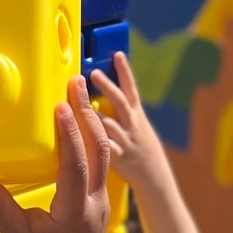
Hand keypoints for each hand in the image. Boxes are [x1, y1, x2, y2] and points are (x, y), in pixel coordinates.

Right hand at [0, 77, 110, 232]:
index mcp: (75, 211)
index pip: (76, 163)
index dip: (69, 132)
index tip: (60, 103)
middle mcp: (95, 203)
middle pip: (100, 150)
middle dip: (89, 113)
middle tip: (76, 81)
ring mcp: (101, 203)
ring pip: (105, 155)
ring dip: (93, 122)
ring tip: (81, 93)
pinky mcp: (99, 205)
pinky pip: (101, 165)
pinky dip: (93, 140)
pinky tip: (82, 124)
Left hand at [89, 51, 168, 192]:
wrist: (155, 177)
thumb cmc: (142, 148)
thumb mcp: (138, 126)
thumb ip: (122, 111)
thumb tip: (104, 94)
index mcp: (137, 115)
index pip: (131, 89)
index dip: (124, 71)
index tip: (118, 54)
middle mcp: (132, 125)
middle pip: (119, 102)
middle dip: (107, 86)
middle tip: (93, 73)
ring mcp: (125, 141)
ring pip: (107, 124)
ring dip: (92, 112)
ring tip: (78, 102)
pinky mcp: (117, 157)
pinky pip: (102, 148)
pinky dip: (90, 140)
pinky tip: (78, 134)